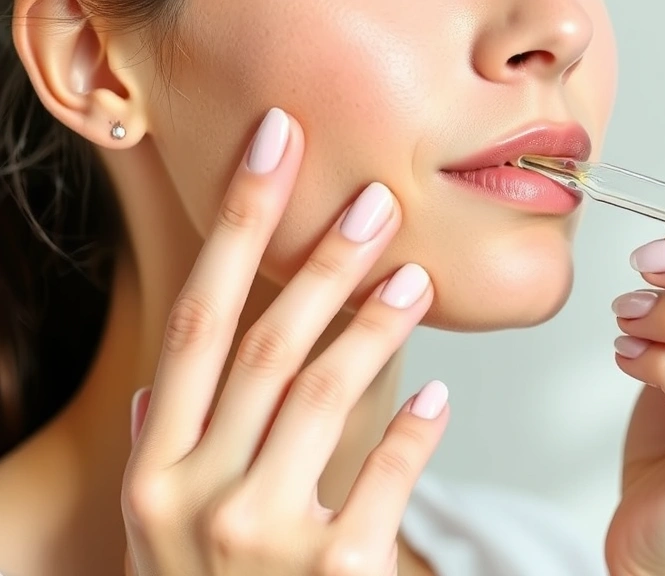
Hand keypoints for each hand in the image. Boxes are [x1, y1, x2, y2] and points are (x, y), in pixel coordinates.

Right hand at [121, 108, 448, 575]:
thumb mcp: (162, 533)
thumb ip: (167, 458)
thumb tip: (160, 390)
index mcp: (157, 465)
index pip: (197, 320)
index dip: (234, 226)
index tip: (273, 151)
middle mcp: (192, 491)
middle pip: (264, 342)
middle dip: (320, 260)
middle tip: (373, 203)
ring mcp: (254, 534)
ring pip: (322, 393)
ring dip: (373, 324)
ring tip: (413, 277)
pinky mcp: (329, 572)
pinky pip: (383, 479)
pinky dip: (413, 431)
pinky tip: (437, 395)